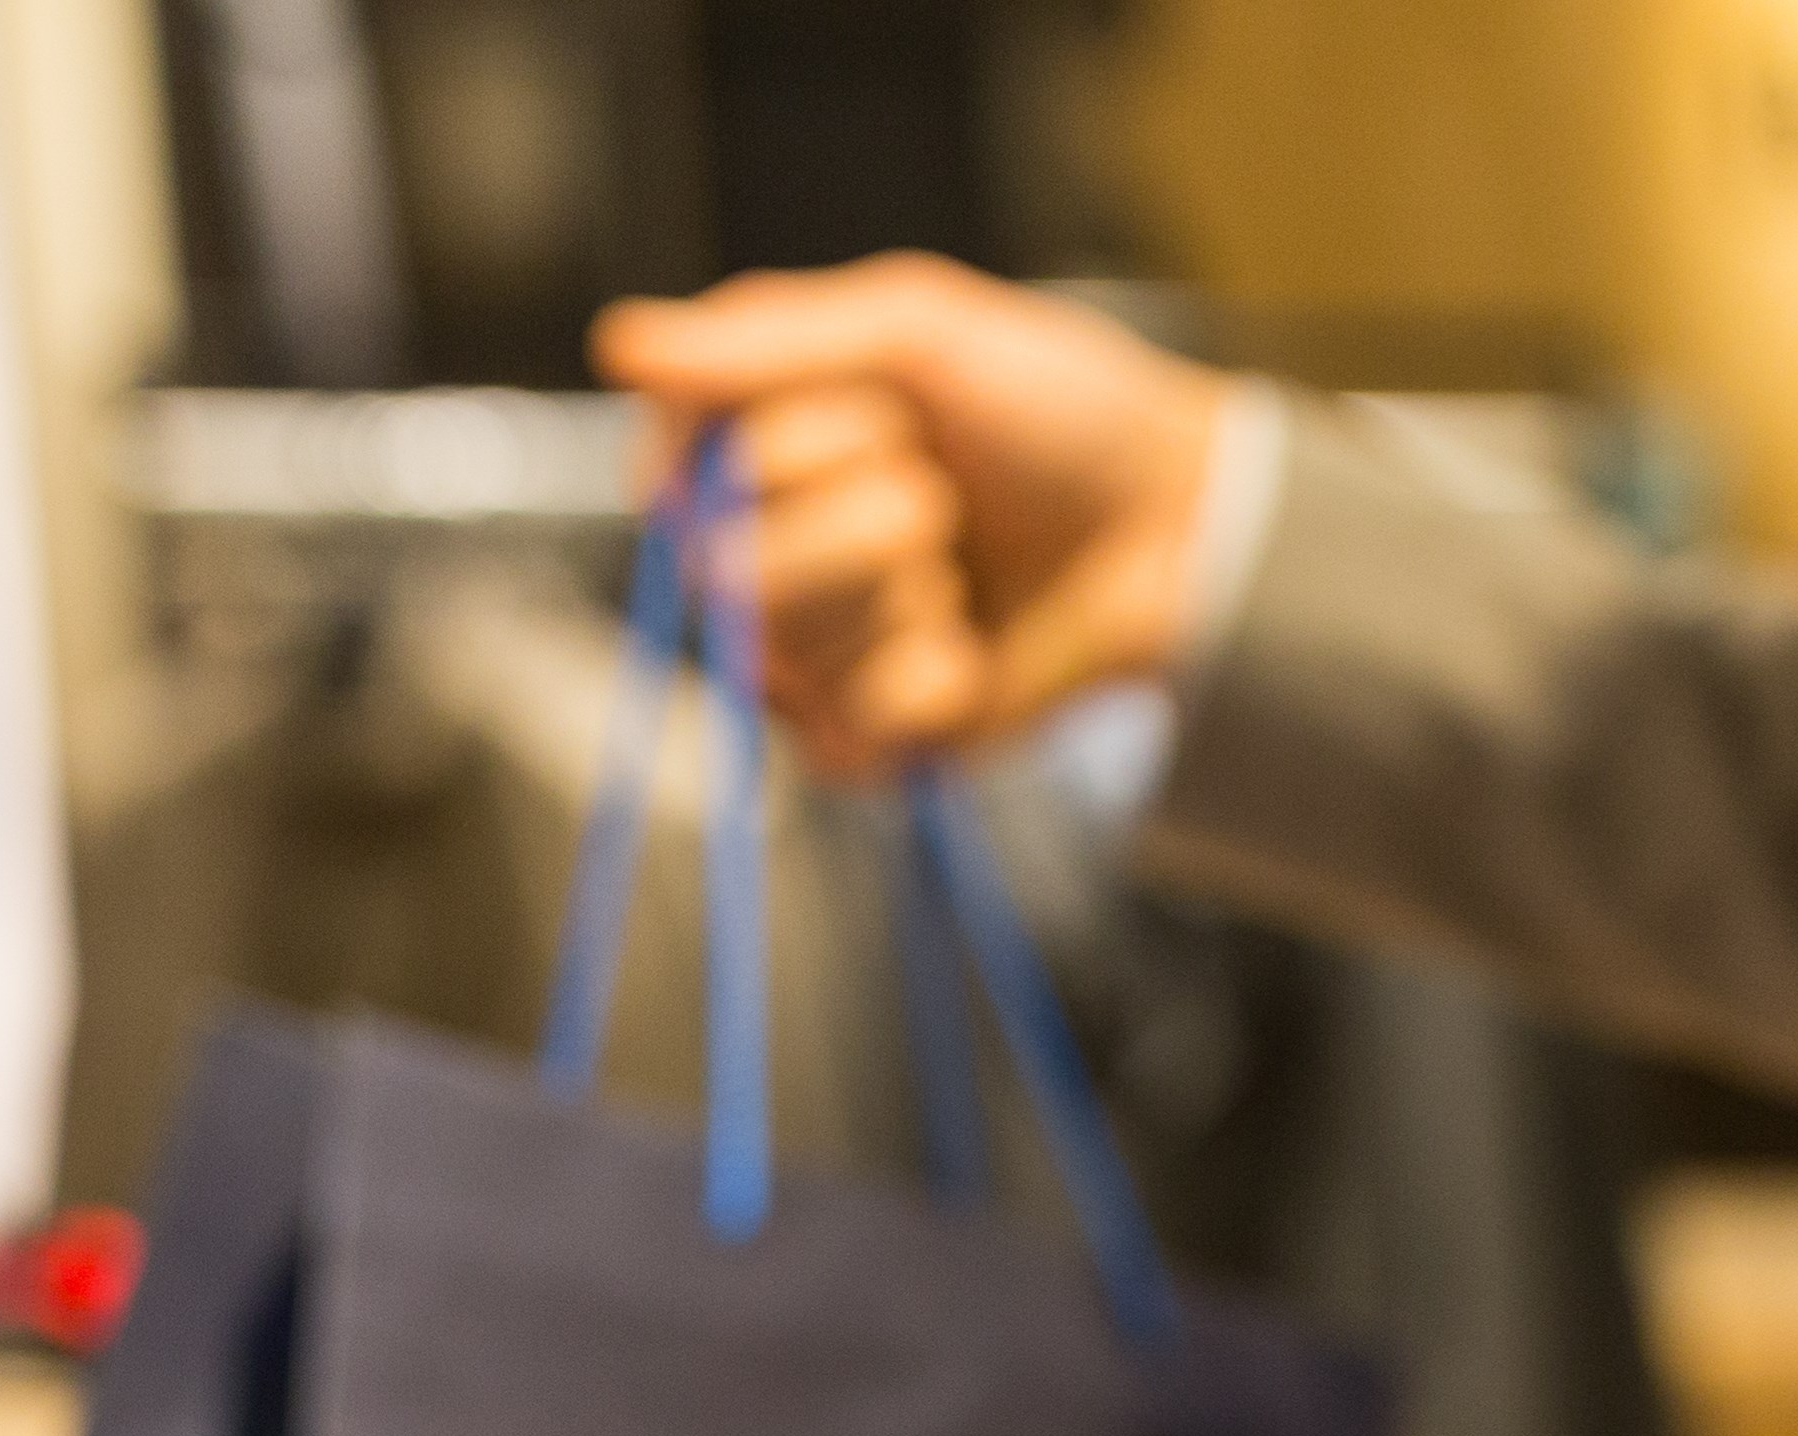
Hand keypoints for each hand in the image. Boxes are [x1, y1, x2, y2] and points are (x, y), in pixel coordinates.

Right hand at [592, 258, 1231, 772]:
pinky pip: (846, 730)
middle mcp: (762, 555)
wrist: (1182, 526)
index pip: (676, 467)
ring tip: (962, 563)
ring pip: (782, 648)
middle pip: (727, 566)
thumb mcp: (914, 330)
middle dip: (859, 514)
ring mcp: (816, 658)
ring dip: (900, 589)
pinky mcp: (876, 743)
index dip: (787, 439)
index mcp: (748, 450)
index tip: (877, 408)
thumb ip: (765, 340)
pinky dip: (925, 680)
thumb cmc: (1058, 412)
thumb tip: (616, 342)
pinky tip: (974, 652)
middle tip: (939, 491)